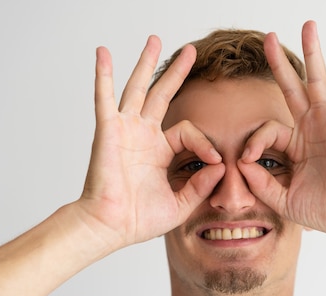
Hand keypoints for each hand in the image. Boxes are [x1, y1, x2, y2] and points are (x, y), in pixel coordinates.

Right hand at [78, 37, 223, 248]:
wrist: (111, 227)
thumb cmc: (139, 219)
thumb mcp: (180, 203)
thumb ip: (201, 185)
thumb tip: (222, 166)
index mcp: (159, 151)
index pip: (188, 131)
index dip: (205, 143)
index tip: (217, 161)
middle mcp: (142, 135)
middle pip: (162, 94)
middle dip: (177, 72)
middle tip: (190, 51)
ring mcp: (125, 130)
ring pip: (138, 88)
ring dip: (146, 63)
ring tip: (155, 40)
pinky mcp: (108, 131)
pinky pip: (105, 98)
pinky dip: (104, 76)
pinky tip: (104, 54)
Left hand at [238, 21, 325, 240]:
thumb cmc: (324, 210)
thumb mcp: (282, 198)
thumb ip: (260, 183)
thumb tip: (241, 163)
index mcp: (297, 145)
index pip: (266, 130)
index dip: (253, 143)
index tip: (247, 161)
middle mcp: (312, 128)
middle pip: (293, 87)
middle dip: (279, 64)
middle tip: (268, 38)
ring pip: (317, 80)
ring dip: (312, 52)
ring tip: (308, 25)